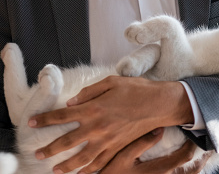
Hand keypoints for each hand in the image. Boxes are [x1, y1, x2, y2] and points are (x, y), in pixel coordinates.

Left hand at [29, 75, 193, 172]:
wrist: (158, 104)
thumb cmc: (135, 89)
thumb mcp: (111, 82)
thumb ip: (89, 92)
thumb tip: (72, 101)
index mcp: (93, 108)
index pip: (62, 115)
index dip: (45, 119)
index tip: (31, 122)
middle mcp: (97, 127)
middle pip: (67, 142)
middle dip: (49, 148)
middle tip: (38, 153)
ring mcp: (107, 141)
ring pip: (81, 159)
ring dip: (66, 165)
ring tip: (55, 170)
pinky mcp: (117, 148)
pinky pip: (100, 163)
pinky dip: (89, 170)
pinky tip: (82, 173)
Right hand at [100, 132, 208, 173]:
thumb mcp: (123, 156)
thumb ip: (142, 142)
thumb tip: (160, 129)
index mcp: (159, 171)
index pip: (183, 158)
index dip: (192, 146)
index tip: (196, 135)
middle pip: (191, 173)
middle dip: (201, 160)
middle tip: (208, 150)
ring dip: (196, 170)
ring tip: (202, 160)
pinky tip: (185, 170)